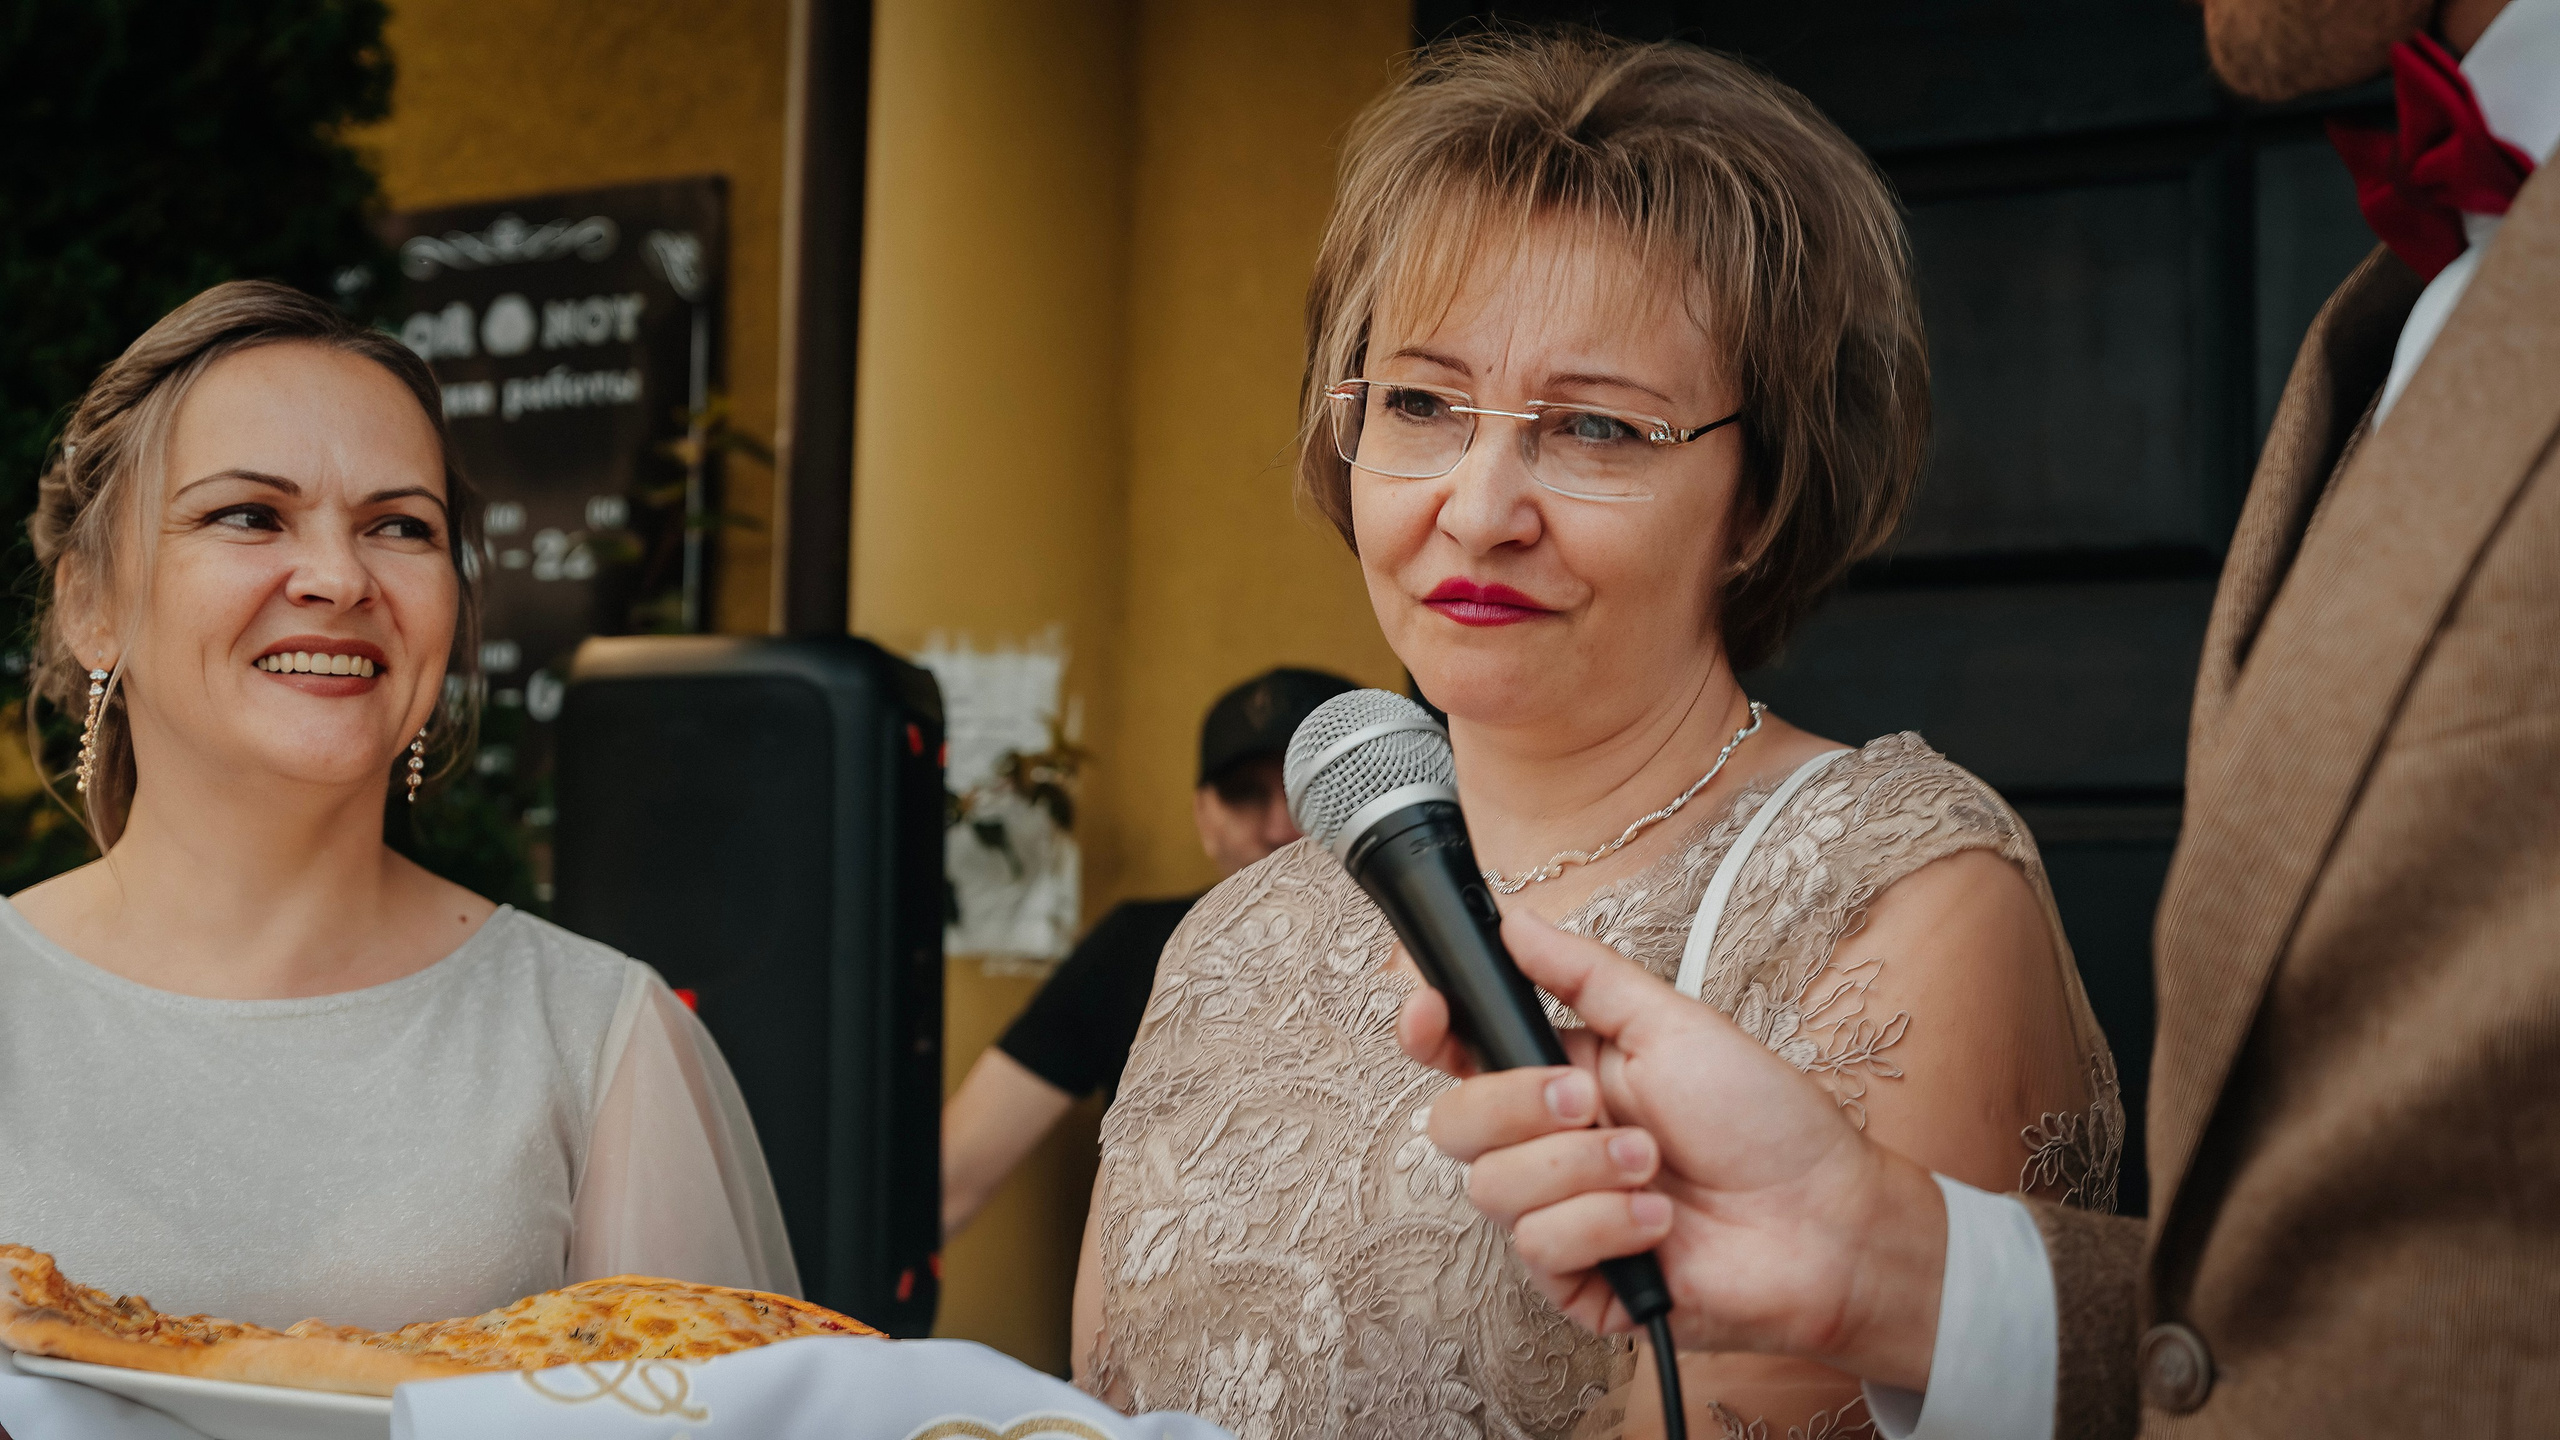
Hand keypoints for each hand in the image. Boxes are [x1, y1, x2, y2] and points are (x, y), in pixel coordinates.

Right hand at [1397, 910, 1948, 1390]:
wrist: (1826, 1219)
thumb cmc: (1765, 1120)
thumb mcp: (1672, 1022)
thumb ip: (1581, 974)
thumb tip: (1511, 920)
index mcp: (1560, 1076)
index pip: (1458, 1055)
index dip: (1428, 1031)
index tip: (1430, 1012)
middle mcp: (1548, 1146)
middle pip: (1454, 1124)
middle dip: (1519, 1106)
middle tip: (1591, 1100)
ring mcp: (1559, 1216)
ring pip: (1492, 1191)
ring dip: (1579, 1170)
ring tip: (1654, 1164)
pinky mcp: (1578, 1284)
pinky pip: (1539, 1250)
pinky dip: (1605, 1226)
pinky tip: (1661, 1220)